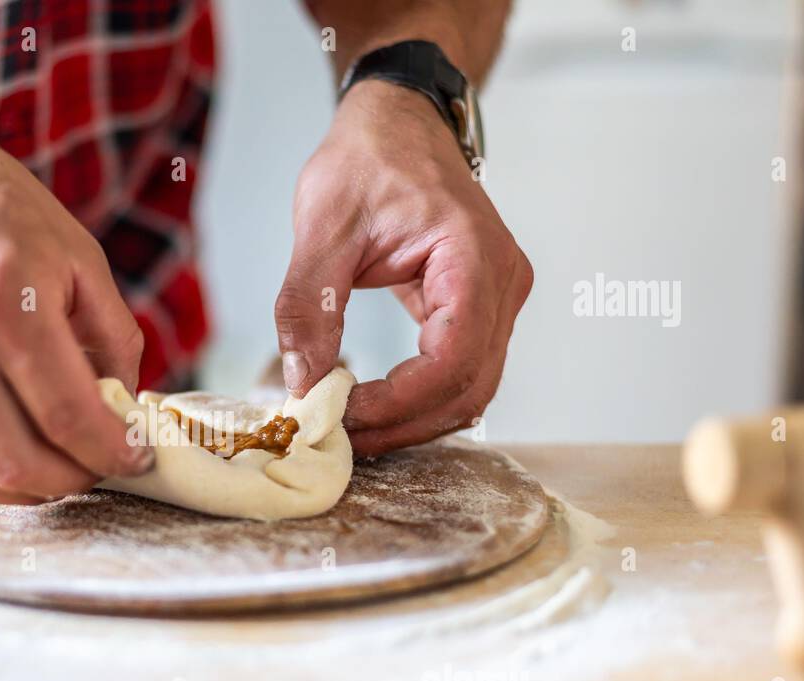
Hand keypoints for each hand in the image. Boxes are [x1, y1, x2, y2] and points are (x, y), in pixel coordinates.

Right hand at [0, 108, 153, 503]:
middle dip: (69, 483)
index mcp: (6, 303)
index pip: (68, 417)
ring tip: (52, 467)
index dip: (112, 453)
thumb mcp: (75, 252)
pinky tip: (0, 442)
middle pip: (16, 462)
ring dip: (21, 488)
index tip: (135, 460)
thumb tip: (125, 408)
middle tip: (94, 469)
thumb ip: (112, 335)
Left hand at [274, 81, 532, 456]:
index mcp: (473, 258)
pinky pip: (460, 372)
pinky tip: (371, 404)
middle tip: (338, 436)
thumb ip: (310, 306)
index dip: (399, 401)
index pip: (453, 359)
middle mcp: (501, 285)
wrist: (400, 122)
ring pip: (469, 390)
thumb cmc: (369, 157)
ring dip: (412, 420)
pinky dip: (419, 399)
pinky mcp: (478, 309)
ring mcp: (497, 300)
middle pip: (468, 389)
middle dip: (402, 424)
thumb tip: (303, 382)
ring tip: (350, 425)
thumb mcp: (323, 225)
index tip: (341, 413)